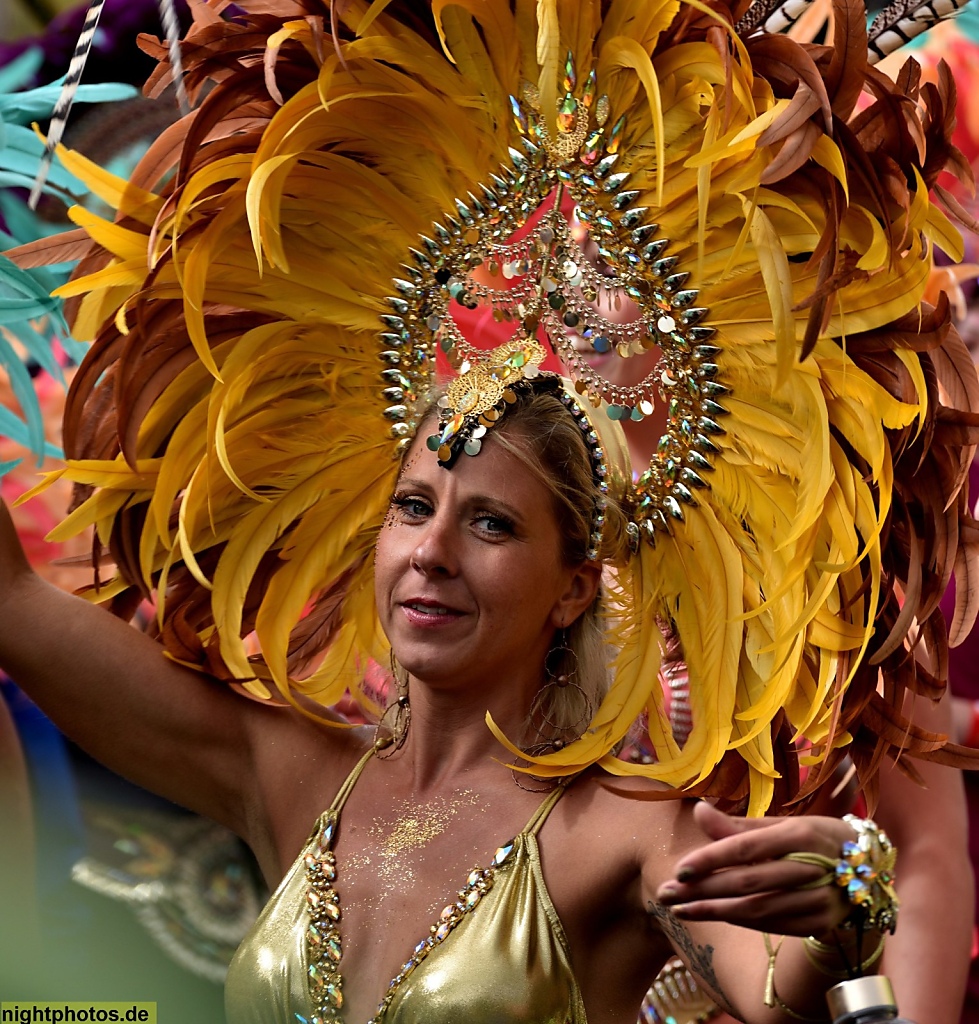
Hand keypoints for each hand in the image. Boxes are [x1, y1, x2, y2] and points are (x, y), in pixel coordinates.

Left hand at [656, 802, 855, 940]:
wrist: (869, 867)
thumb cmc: (814, 838)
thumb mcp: (781, 823)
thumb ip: (738, 825)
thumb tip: (698, 810)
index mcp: (800, 834)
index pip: (747, 848)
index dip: (712, 858)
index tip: (679, 868)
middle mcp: (812, 868)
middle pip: (747, 883)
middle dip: (702, 890)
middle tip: (666, 893)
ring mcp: (818, 899)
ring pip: (756, 909)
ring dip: (713, 911)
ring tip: (679, 909)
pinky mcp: (819, 922)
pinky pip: (770, 924)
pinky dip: (738, 920)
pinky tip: (712, 914)